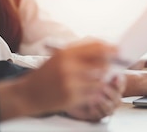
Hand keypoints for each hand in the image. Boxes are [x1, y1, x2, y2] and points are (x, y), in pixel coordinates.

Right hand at [0, 40, 116, 119]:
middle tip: (109, 67)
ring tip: (95, 79)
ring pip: (100, 81)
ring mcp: (70, 85)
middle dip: (108, 66)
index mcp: (65, 54)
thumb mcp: (59, 57)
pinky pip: (94, 94)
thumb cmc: (46, 74)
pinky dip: (95, 92)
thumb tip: (107, 47)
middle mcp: (68, 68)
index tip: (119, 51)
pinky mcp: (72, 99)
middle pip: (102, 65)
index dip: (111, 49)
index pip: (96, 48)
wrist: (27, 94)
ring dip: (102, 80)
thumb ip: (81, 51)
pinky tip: (87, 90)